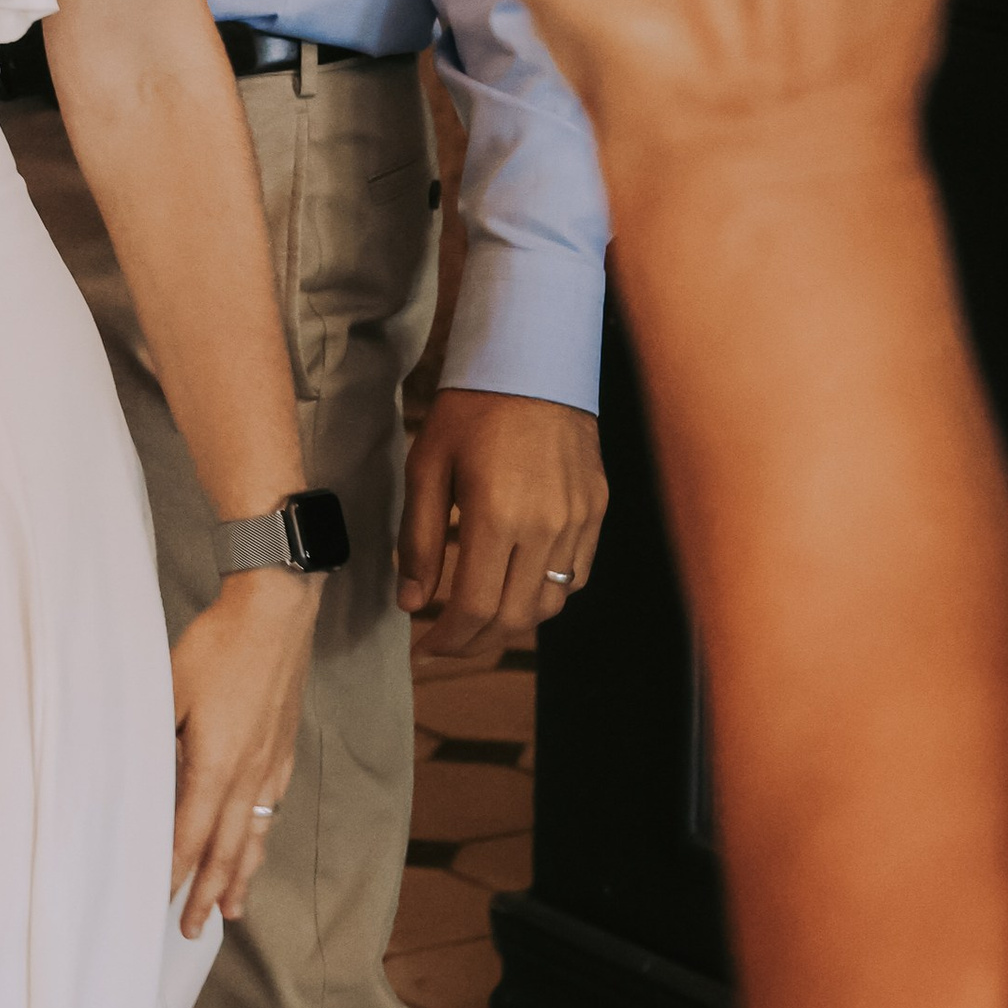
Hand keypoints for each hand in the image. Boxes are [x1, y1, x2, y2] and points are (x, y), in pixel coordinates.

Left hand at [170, 567, 319, 928]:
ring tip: (234, 912)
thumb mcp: (169, 692)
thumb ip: (157, 740)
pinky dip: (261, 837)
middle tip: (193, 929)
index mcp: (215, 765)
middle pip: (228, 849)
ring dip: (241, 876)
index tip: (160, 902)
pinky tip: (257, 843)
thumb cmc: (217, 646)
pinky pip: (270, 808)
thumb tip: (140, 776)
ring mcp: (271, 764)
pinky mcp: (282, 748)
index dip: (176, 874)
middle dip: (210, 894)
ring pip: (255, 835)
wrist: (274, 612)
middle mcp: (248, 774)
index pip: (191, 836)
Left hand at [398, 387, 605, 661]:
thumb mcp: (429, 467)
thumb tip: (411, 602)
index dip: (448, 639)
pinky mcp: (596, 510)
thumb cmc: (473, 408)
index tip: (424, 647)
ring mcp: (579, 520)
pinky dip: (544, 594)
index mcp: (500, 515)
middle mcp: (548, 526)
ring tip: (477, 617)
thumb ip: (420, 540)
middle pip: (515, 618)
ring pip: (549, 604)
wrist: (535, 361)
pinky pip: (576, 576)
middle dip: (475, 640)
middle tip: (445, 640)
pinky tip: (516, 586)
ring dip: (511, 623)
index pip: (476, 607)